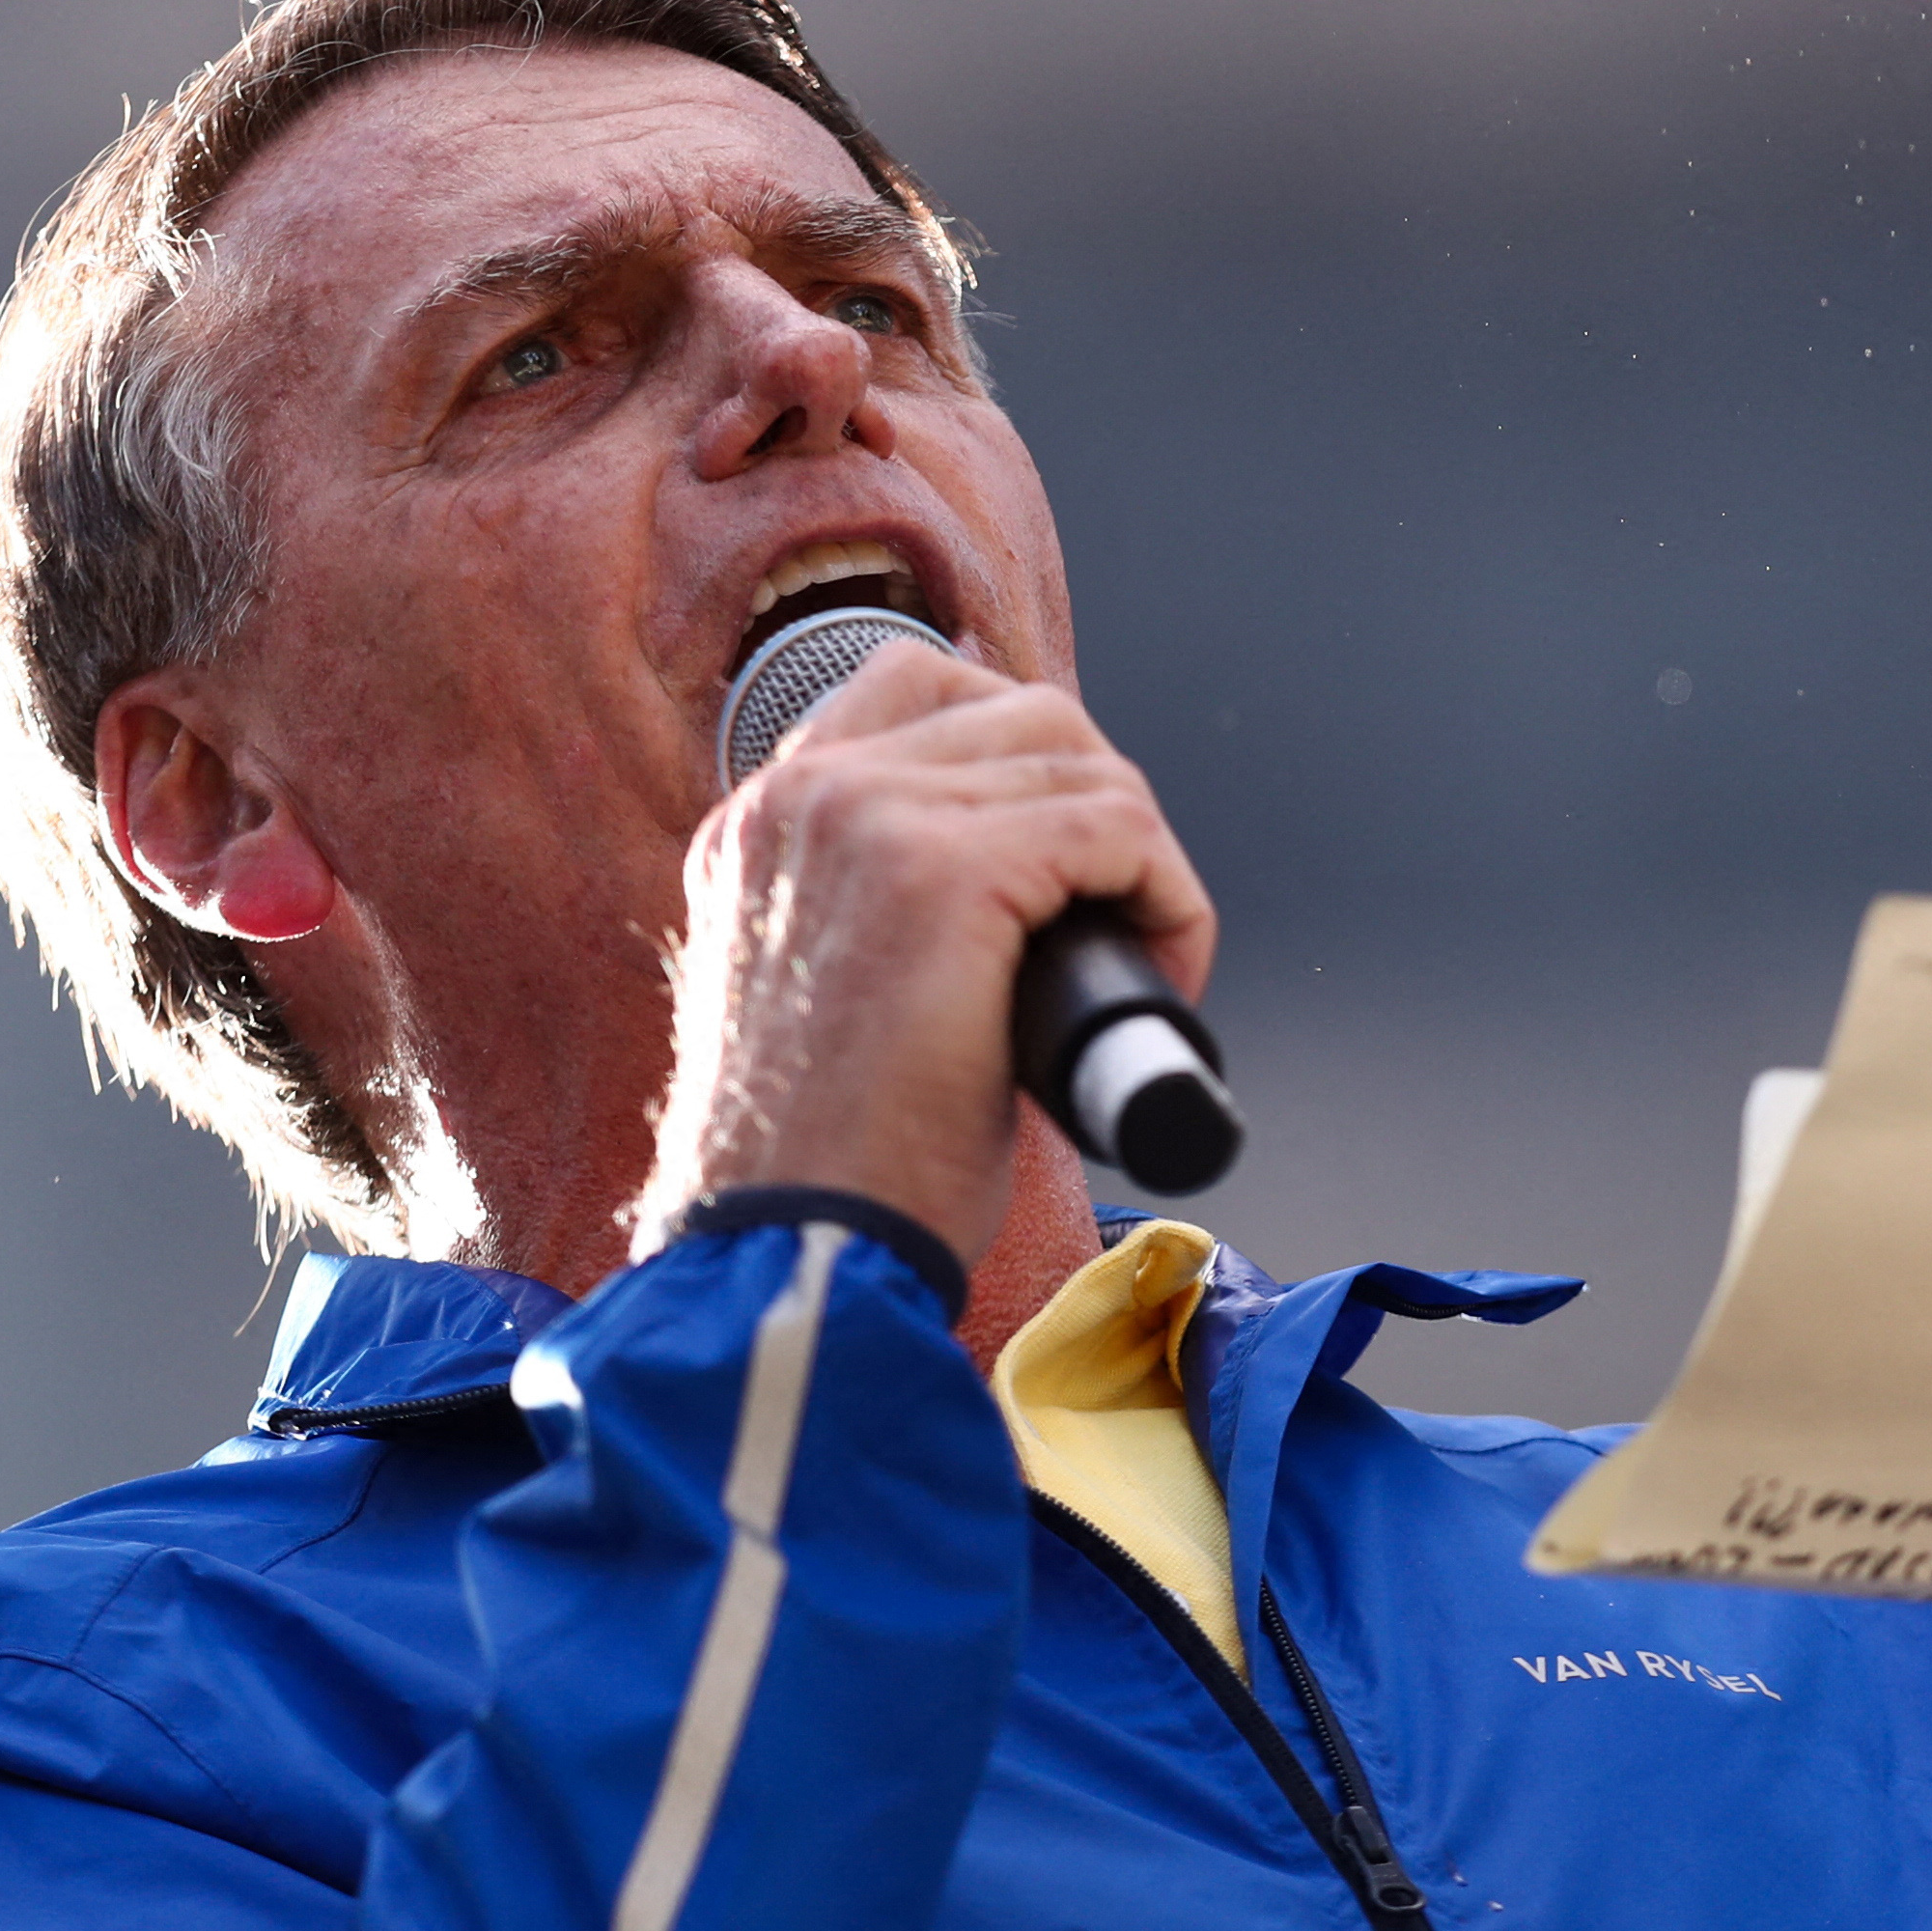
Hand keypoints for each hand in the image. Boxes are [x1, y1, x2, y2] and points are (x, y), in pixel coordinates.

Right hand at [628, 641, 1213, 1270]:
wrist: (794, 1249)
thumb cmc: (826, 1164)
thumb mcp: (823, 990)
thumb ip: (871, 910)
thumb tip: (1013, 889)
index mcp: (760, 820)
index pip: (917, 681)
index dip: (1028, 754)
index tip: (1070, 854)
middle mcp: (800, 796)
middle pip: (1023, 713)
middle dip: (1102, 806)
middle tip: (1119, 922)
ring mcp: (869, 820)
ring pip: (1082, 763)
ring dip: (1145, 858)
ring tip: (1145, 961)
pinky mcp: (945, 873)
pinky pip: (1117, 825)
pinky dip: (1172, 895)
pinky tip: (1166, 970)